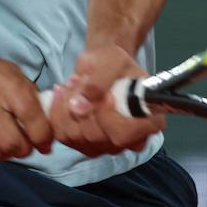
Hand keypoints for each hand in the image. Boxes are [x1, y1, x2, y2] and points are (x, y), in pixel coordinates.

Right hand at [0, 38, 53, 164]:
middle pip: (13, 145)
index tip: (45, 143)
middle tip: (22, 144)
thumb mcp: (10, 72)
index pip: (34, 122)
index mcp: (7, 84)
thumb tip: (47, 127)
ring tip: (3, 144)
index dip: (44, 138)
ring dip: (4, 154)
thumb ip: (30, 96)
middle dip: (23, 149)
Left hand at [48, 45, 165, 156]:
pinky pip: (63, 135)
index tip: (104, 94)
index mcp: (149, 121)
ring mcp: (106, 146)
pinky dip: (57, 111)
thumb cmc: (115, 63)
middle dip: (81, 104)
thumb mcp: (113, 60)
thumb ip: (100, 82)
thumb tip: (80, 106)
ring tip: (73, 83)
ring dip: (67, 105)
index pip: (124, 133)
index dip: (107, 117)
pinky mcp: (84, 145)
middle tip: (80, 79)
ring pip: (75, 136)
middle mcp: (129, 141)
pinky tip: (63, 94)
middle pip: (95, 136)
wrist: (104, 66)